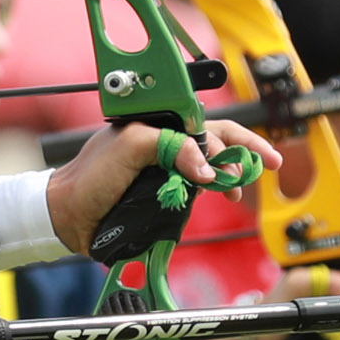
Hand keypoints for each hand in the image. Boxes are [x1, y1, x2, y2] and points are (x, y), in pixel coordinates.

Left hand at [47, 121, 285, 256]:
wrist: (68, 215)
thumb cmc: (90, 177)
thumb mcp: (131, 146)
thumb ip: (172, 146)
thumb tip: (208, 168)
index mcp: (158, 123)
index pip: (205, 125)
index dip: (229, 142)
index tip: (240, 165)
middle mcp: (164, 141)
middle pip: (216, 139)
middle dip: (247, 149)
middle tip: (271, 164)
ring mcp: (164, 166)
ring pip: (210, 163)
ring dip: (233, 172)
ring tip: (241, 188)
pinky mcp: (161, 190)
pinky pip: (195, 186)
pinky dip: (214, 188)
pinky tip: (221, 195)